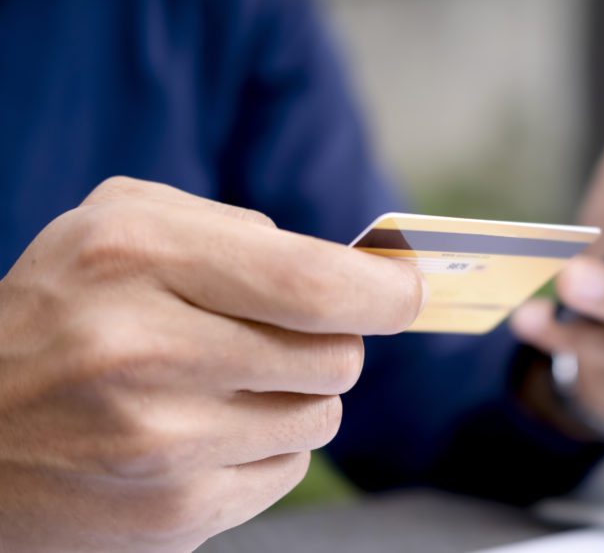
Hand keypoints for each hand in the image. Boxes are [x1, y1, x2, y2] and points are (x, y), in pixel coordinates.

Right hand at [0, 178, 424, 551]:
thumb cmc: (62, 308)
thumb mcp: (124, 224)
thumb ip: (240, 228)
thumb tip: (360, 270)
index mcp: (137, 254)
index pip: (315, 284)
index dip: (385, 293)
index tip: (406, 292)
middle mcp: (142, 347)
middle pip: (335, 354)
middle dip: (330, 340)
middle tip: (281, 335)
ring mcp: (156, 442)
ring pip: (321, 416)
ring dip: (297, 395)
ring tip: (225, 383)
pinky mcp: (169, 514)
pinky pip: (286, 470)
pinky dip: (265, 447)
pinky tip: (204, 433)